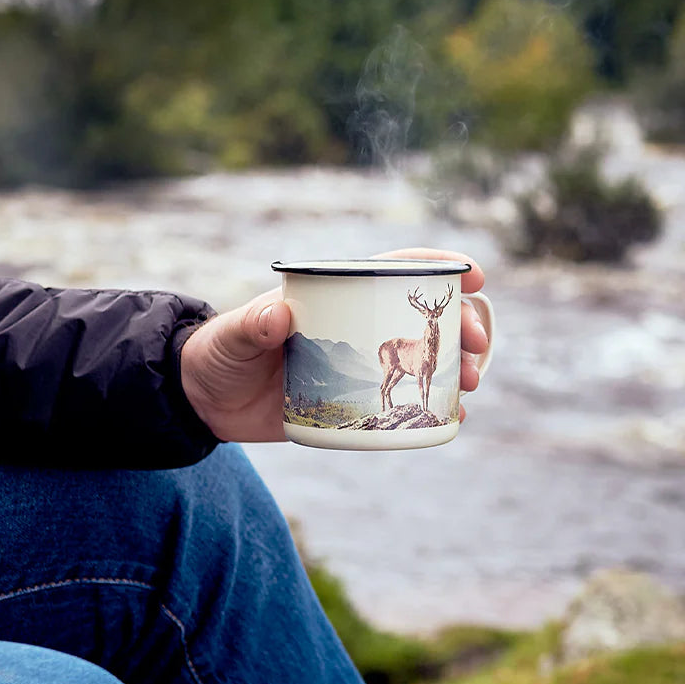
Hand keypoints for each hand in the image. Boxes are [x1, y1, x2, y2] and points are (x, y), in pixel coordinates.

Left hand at [180, 248, 489, 442]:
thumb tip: (279, 317)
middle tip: (477, 346)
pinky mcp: (356, 401)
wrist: (207, 402)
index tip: (472, 274)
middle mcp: (356, 325)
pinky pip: (406, 401)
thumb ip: (250, 326)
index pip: (392, 270)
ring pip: (425, 358)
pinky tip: (455, 416)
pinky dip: (435, 406)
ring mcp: (361, 364)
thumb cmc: (219, 353)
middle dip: (462, 326)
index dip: (436, 267)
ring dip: (457, 366)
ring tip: (471, 384)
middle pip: (422, 318)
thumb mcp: (232, 337)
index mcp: (333, 295)